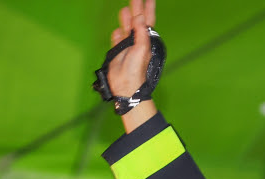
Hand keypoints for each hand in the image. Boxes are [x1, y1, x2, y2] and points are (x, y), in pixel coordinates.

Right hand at [107, 0, 157, 130]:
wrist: (125, 85)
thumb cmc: (136, 70)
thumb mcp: (141, 49)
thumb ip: (140, 32)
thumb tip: (139, 17)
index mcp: (146, 39)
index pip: (147, 19)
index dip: (148, 8)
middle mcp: (137, 40)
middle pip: (136, 20)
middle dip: (136, 7)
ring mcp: (127, 45)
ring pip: (126, 27)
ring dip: (125, 18)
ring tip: (125, 8)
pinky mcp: (117, 51)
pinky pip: (117, 39)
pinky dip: (117, 34)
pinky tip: (117, 30)